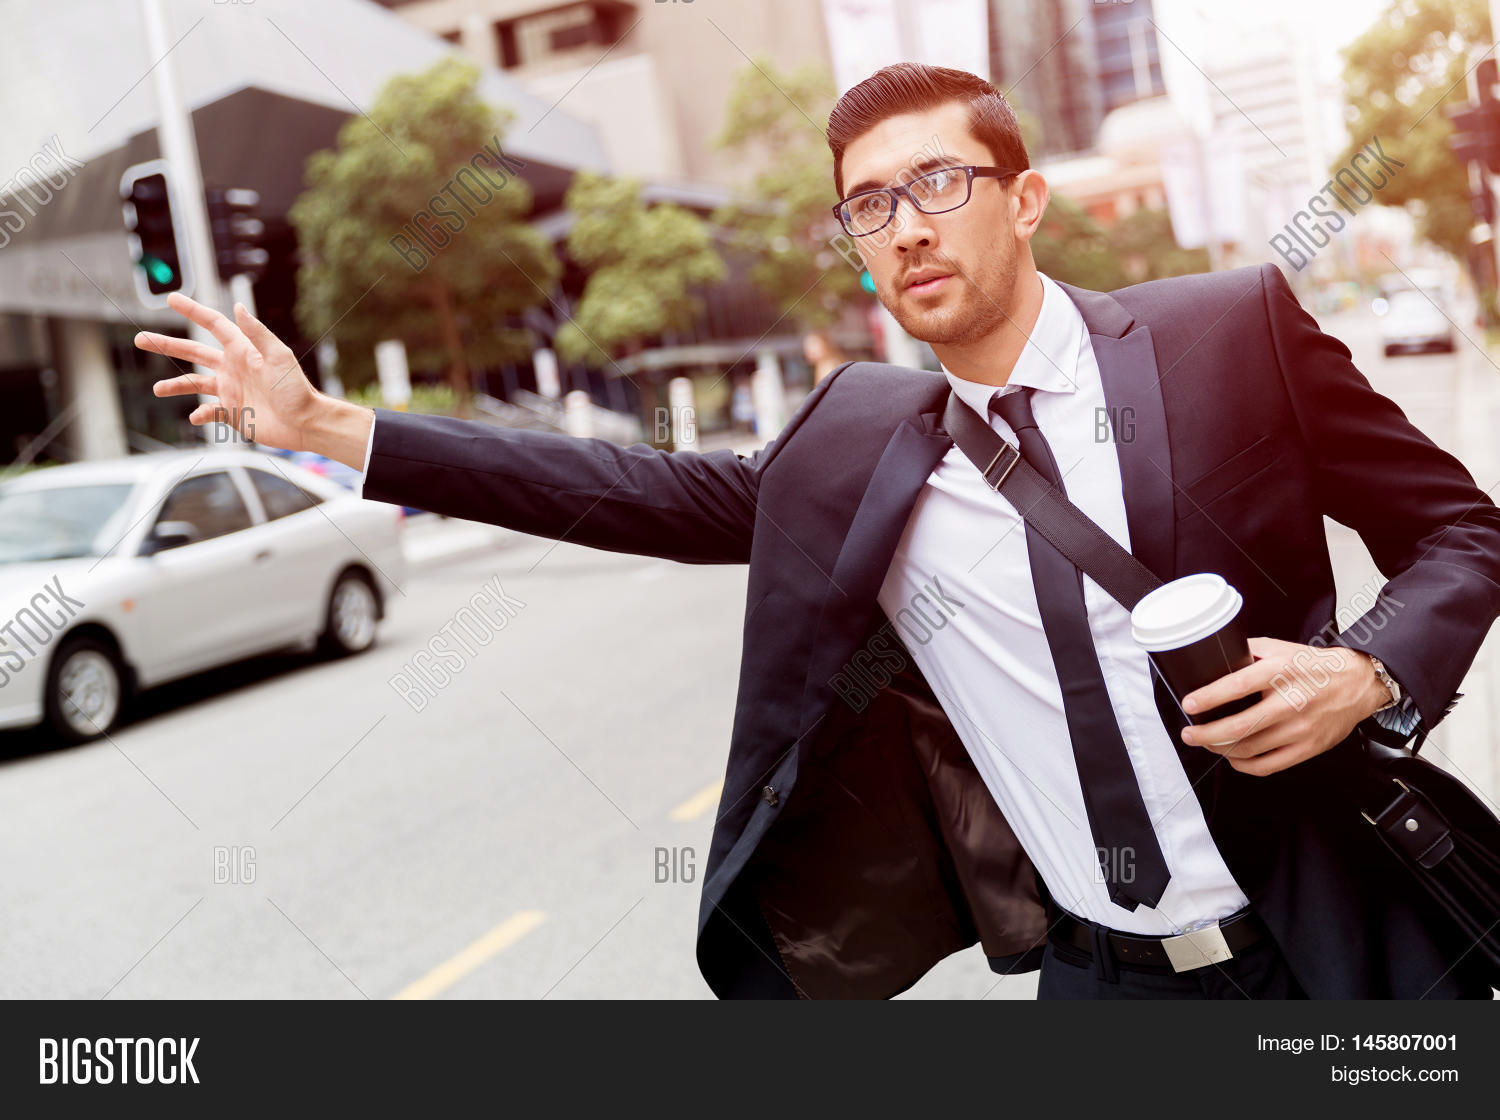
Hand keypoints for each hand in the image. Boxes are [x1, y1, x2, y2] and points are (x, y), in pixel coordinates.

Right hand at [135, 293, 368, 460]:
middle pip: (193, 352)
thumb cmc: (296, 389)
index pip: (213, 325)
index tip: (170, 298)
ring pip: (195, 384)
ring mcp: (232, 391)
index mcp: (242, 351)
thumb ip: (258, 334)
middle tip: (140, 339)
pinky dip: (201, 414)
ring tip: (157, 389)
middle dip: (167, 345)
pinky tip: (196, 416)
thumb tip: (238, 307)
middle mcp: (233, 368)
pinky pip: (210, 411)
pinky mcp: (234, 413)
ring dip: (176, 385)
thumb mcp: (278, 358)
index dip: (192, 311)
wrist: (306, 423)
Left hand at [1178, 636, 1390, 775]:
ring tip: (1207, 743)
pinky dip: (1243, 765)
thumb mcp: (1281, 649)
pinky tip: (1233, 757)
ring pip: (1249, 749)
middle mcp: (1290, 702)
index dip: (1208, 698)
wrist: (1358, 683)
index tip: (1189, 704)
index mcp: (1281, 672)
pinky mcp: (1308, 748)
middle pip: (1238, 726)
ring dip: (1220, 749)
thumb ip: (1250, 652)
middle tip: (1189, 733)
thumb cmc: (1316, 667)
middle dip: (1205, 734)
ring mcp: (1300, 728)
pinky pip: (1267, 765)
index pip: (1237, 687)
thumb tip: (1217, 657)